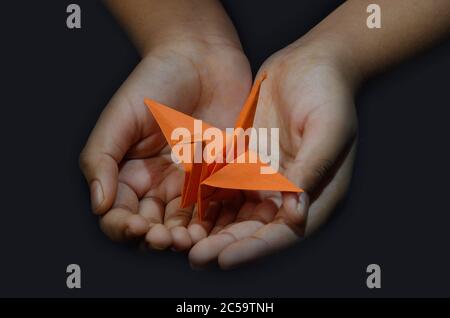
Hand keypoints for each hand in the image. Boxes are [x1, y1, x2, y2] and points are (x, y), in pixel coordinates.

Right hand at [80, 39, 251, 249]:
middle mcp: (159, 185)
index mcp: (129, 175)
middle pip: (153, 228)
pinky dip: (216, 223)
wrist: (203, 59)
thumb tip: (99, 204)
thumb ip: (101, 159)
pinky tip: (216, 228)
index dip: (123, 228)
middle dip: (158, 239)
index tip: (135, 226)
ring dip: (187, 239)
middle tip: (167, 239)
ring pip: (186, 225)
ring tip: (190, 241)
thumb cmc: (156, 82)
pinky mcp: (221, 177)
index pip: (119, 215)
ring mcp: (192, 184)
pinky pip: (218, 208)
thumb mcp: (120, 117)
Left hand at [189, 42, 357, 268]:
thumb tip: (295, 212)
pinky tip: (186, 208)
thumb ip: (312, 170)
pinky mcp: (248, 161)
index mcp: (316, 192)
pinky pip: (226, 184)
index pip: (286, 232)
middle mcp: (289, 191)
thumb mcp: (327, 129)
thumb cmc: (329, 93)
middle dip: (226, 245)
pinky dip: (208, 199)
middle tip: (196, 258)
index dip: (255, 249)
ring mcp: (267, 177)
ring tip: (184, 240)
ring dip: (213, 229)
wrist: (312, 62)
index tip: (224, 259)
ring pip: (237, 211)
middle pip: (256, 228)